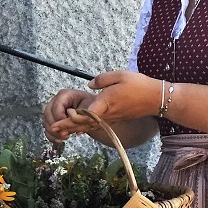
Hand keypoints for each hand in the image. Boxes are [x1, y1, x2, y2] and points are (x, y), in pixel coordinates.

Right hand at [42, 88, 94, 142]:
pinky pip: (46, 129)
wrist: (93, 111)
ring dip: (53, 132)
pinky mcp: (52, 120)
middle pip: (47, 114)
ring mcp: (52, 111)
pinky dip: (51, 136)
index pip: (56, 106)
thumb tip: (68, 124)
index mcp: (64, 95)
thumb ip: (79, 115)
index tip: (68, 126)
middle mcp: (55, 101)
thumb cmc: (93, 107)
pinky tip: (59, 140)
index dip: (59, 118)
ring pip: (45, 122)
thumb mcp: (90, 106)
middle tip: (66, 134)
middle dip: (55, 126)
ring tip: (64, 137)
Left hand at [45, 70, 161, 140]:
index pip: (85, 114)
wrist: (155, 99)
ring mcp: (110, 119)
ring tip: (60, 132)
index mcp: (105, 103)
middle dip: (67, 126)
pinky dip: (84, 127)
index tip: (58, 122)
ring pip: (89, 126)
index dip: (70, 118)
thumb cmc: (139, 85)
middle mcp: (106, 114)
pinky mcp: (113, 119)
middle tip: (52, 130)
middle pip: (83, 123)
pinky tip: (77, 129)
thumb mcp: (120, 75)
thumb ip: (102, 79)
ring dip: (74, 128)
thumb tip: (89, 84)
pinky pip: (95, 125)